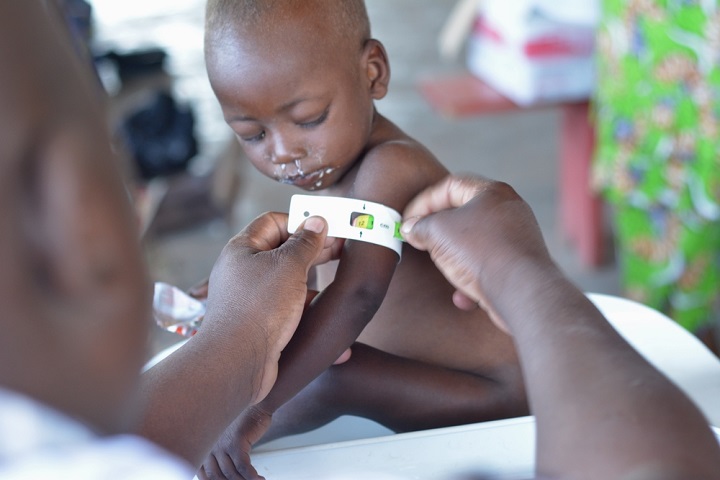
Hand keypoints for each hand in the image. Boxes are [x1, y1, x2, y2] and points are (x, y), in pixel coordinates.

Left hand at [198, 405, 271, 479]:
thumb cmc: (242, 422)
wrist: (255, 403)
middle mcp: (209, 445)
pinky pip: (243, 467)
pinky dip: (252, 477)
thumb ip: (220, 456)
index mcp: (203, 446)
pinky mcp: (236, 442)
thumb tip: (224, 476)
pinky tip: (260, 479)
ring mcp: (222, 444)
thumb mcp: (225, 439)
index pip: (202, 474)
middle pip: (216, 476)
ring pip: (231, 474)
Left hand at [200, 213, 339, 405]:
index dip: (300, 222)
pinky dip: (306, 313)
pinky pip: (287, 310)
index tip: (326, 230)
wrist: (237, 362)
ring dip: (312, 284)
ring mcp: (250, 298)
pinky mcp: (259, 323)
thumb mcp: (289, 266)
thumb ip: (305, 243)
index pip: (273, 221)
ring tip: (338, 287)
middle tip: (341, 252)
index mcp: (242, 249)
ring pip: (287, 283)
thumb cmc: (258, 309)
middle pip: (282, 251)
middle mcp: (243, 271)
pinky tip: (326, 320)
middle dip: (313, 252)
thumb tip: (317, 222)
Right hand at [401, 175, 556, 331]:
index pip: (449, 186)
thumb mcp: (437, 232)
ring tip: (442, 266)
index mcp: (491, 192)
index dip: (423, 202)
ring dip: (454, 257)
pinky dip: (471, 279)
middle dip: (438, 230)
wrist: (520, 291)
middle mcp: (509, 210)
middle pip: (464, 214)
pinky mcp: (519, 266)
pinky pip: (488, 267)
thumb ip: (420, 226)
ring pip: (474, 243)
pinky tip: (462, 295)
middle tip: (419, 240)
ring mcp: (517, 238)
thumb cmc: (481, 253)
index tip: (407, 221)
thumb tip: (411, 229)